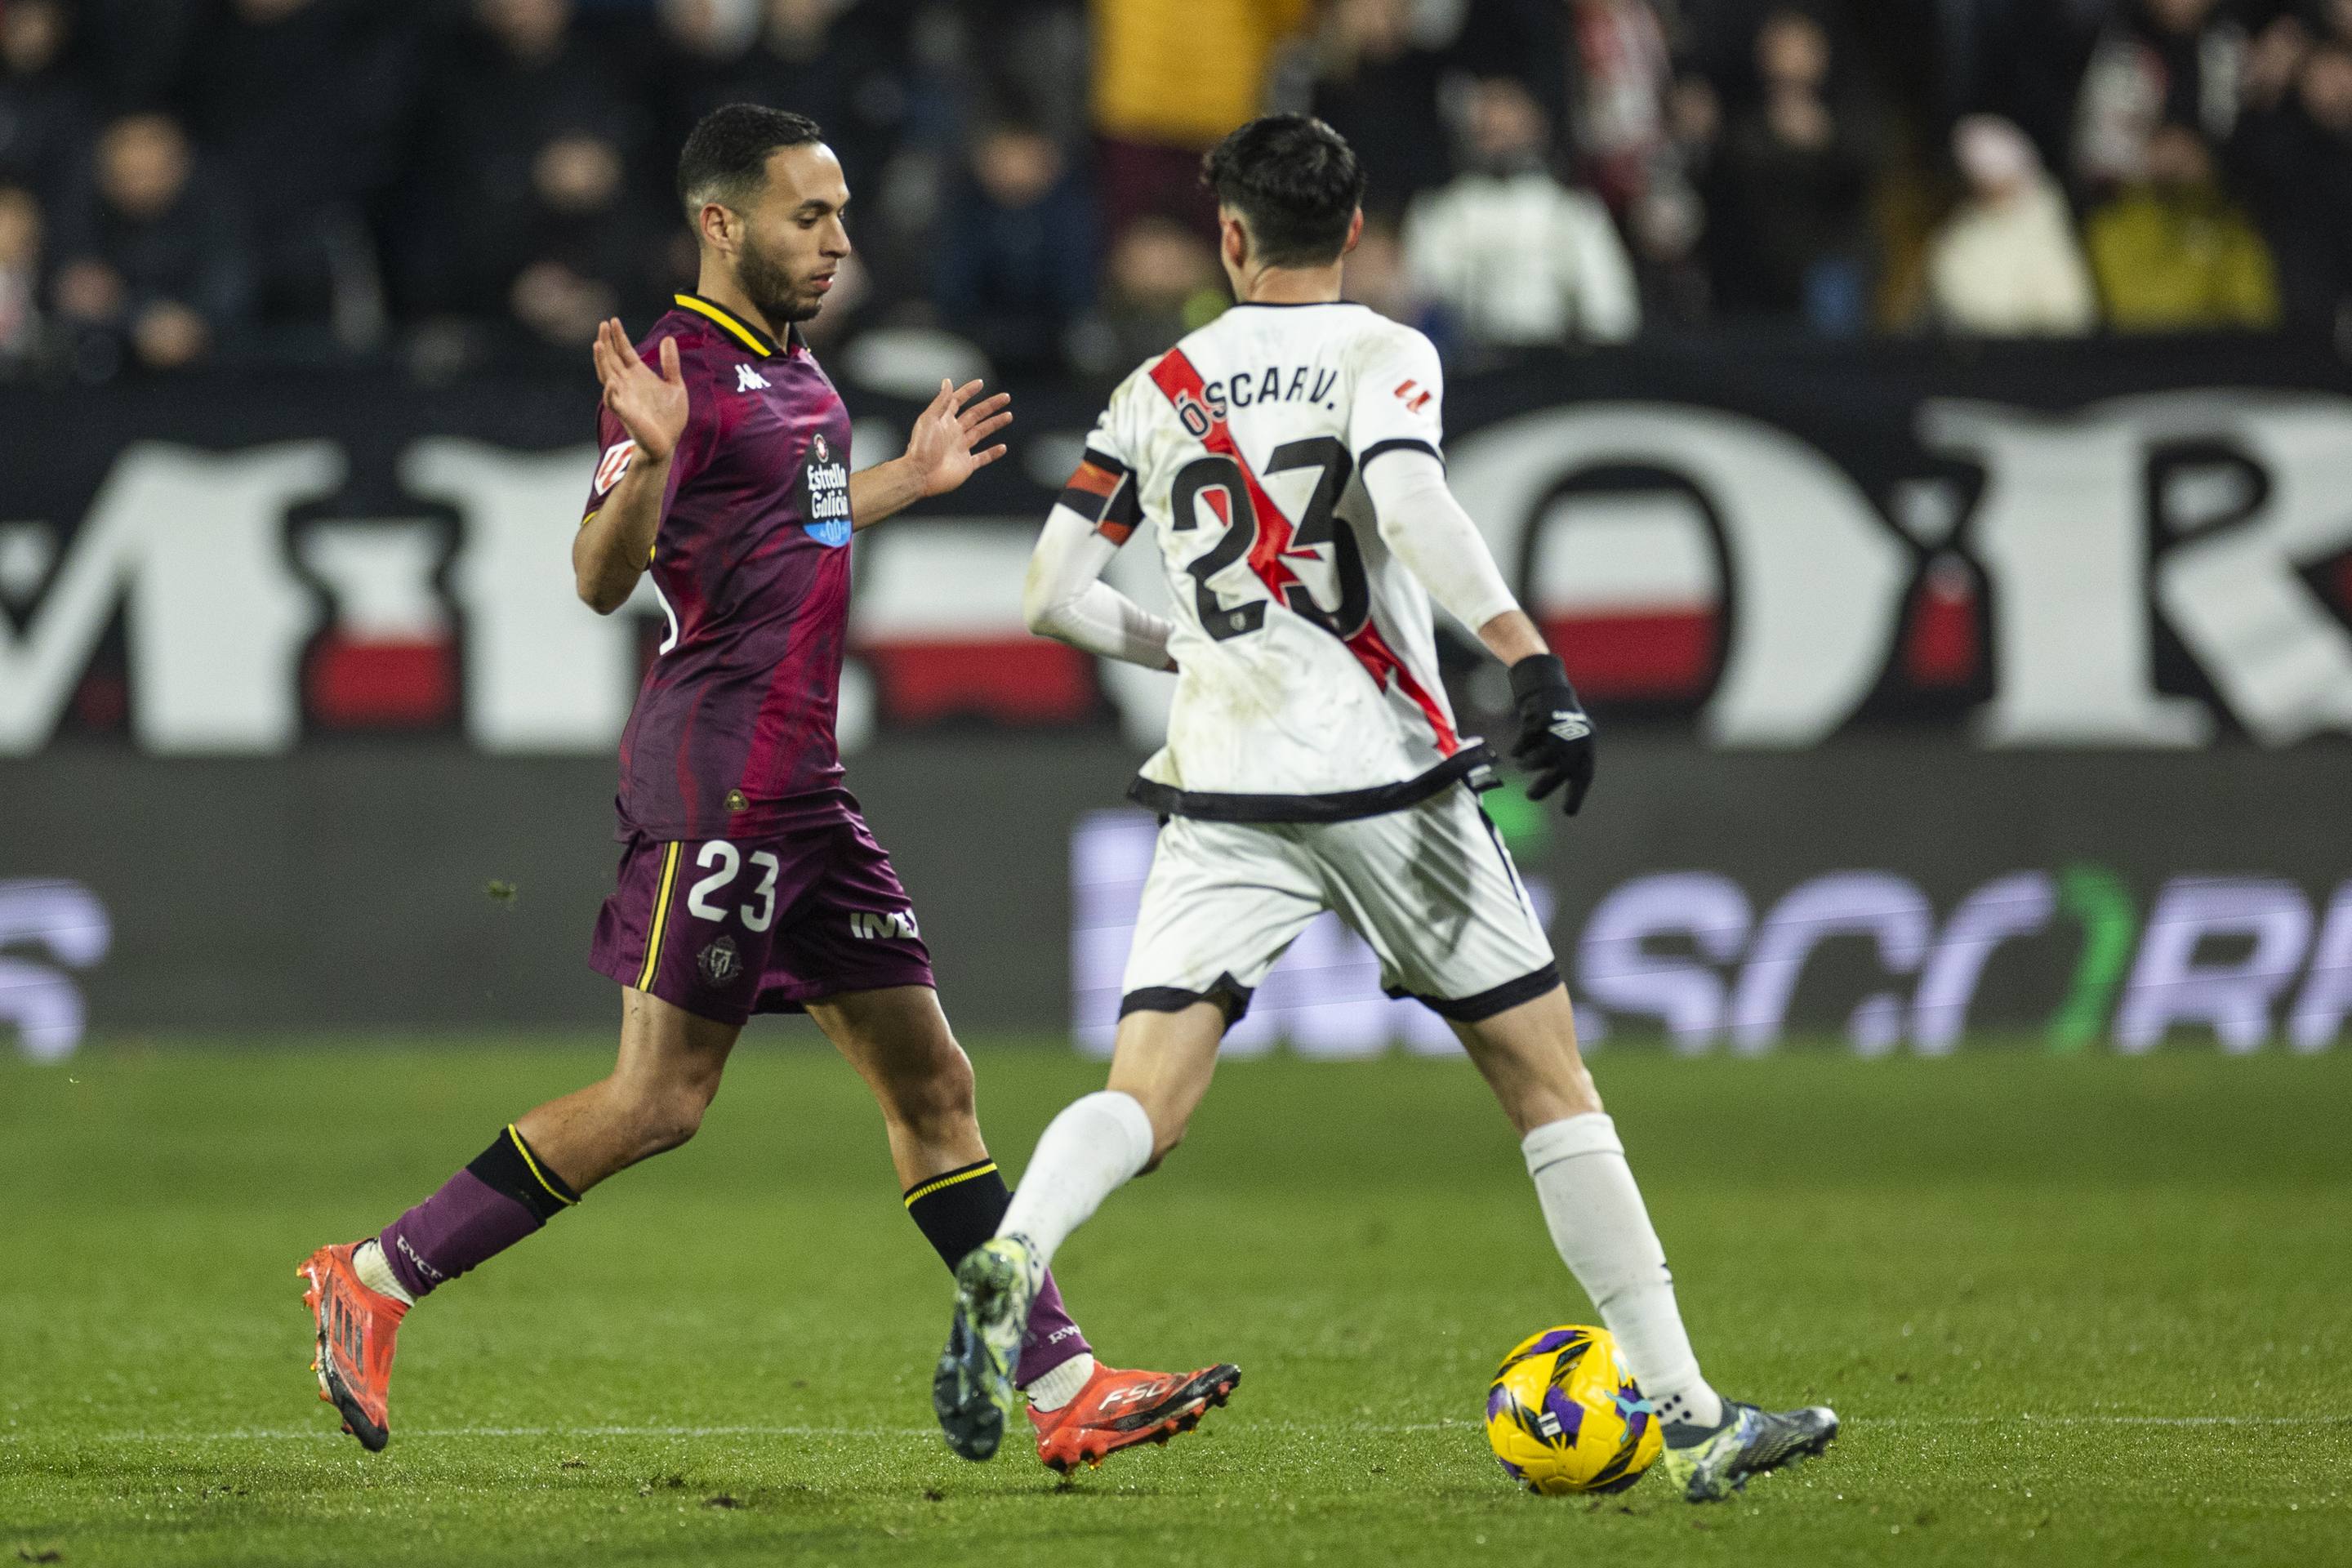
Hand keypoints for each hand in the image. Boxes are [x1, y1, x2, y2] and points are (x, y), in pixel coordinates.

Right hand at [591, 317, 687, 462]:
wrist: (669, 441)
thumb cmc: (670, 416)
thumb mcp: (675, 385)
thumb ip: (671, 363)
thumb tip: (668, 338)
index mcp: (638, 375)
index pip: (624, 351)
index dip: (619, 337)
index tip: (613, 320)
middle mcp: (627, 383)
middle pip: (612, 359)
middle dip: (607, 342)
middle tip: (603, 324)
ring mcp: (624, 397)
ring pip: (607, 376)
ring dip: (601, 361)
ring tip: (598, 344)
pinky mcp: (626, 414)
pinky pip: (613, 402)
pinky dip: (611, 393)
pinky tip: (611, 382)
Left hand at [902, 377, 1011, 497]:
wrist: (920, 475)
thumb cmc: (921, 447)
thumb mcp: (929, 419)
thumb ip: (941, 401)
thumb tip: (948, 381)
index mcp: (944, 421)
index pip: (958, 401)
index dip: (968, 391)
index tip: (980, 383)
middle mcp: (954, 433)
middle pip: (976, 415)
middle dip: (991, 405)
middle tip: (1006, 397)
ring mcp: (961, 449)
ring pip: (982, 432)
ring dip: (995, 423)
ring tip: (1009, 415)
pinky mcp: (966, 465)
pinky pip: (982, 458)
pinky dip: (993, 453)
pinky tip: (1003, 447)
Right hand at [1508, 654, 1595, 815]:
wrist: (1550, 691)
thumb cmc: (1559, 723)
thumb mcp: (1571, 740)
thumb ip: (1565, 761)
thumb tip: (1548, 786)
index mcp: (1586, 747)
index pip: (1584, 776)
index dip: (1577, 795)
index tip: (1569, 813)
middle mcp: (1576, 739)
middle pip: (1562, 771)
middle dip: (1545, 787)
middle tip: (1530, 797)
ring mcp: (1559, 730)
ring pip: (1542, 758)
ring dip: (1529, 765)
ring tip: (1522, 767)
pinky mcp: (1541, 720)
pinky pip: (1527, 743)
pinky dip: (1519, 750)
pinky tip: (1515, 752)